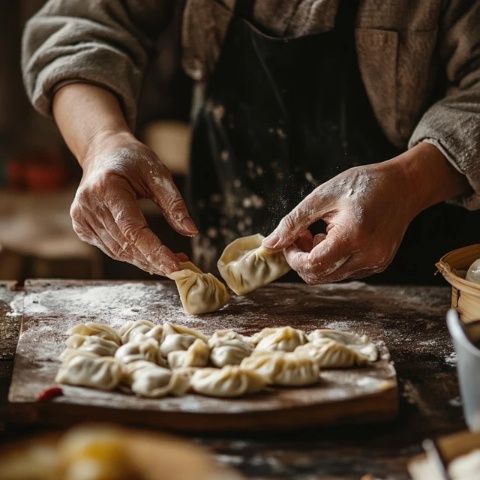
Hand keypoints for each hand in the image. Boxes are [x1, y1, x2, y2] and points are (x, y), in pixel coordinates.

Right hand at [70, 131, 196, 274]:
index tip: (175, 266)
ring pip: (118, 251)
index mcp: (107, 187)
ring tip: (170, 261)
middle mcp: (89, 205)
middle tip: (181, 267)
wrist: (102, 152)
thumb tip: (191, 231)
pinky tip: (150, 256)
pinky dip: (132, 255)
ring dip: (145, 261)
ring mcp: (81, 217)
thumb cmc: (132, 160)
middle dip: (155, 260)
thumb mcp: (158, 173)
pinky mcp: (81, 226)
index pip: (132, 229)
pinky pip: (111, 248)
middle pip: (125, 244)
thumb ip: (174, 203)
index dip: (154, 251)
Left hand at [263, 159, 417, 283]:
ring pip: (331, 276)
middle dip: (301, 259)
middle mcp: (368, 257)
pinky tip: (335, 238)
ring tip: (319, 233)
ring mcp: (375, 264)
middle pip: (319, 276)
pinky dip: (332, 260)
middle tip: (301, 235)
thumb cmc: (363, 185)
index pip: (312, 265)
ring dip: (316, 260)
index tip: (288, 240)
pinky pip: (345, 271)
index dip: (293, 257)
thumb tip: (269, 244)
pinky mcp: (378, 265)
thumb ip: (294, 222)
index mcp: (353, 236)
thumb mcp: (323, 196)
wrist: (404, 186)